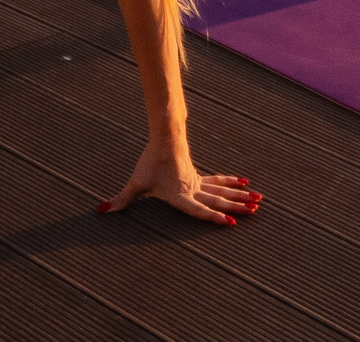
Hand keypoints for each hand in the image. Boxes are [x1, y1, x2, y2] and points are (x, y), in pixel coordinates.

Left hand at [102, 141, 259, 224]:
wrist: (163, 138)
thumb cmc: (149, 164)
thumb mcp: (135, 184)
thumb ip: (121, 199)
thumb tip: (101, 210)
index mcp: (180, 195)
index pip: (199, 209)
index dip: (213, 216)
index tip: (230, 222)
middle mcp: (193, 190)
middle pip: (218, 200)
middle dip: (237, 206)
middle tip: (255, 210)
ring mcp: (198, 182)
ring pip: (223, 191)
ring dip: (240, 196)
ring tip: (258, 200)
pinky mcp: (198, 176)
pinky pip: (219, 181)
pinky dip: (232, 183)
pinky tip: (245, 183)